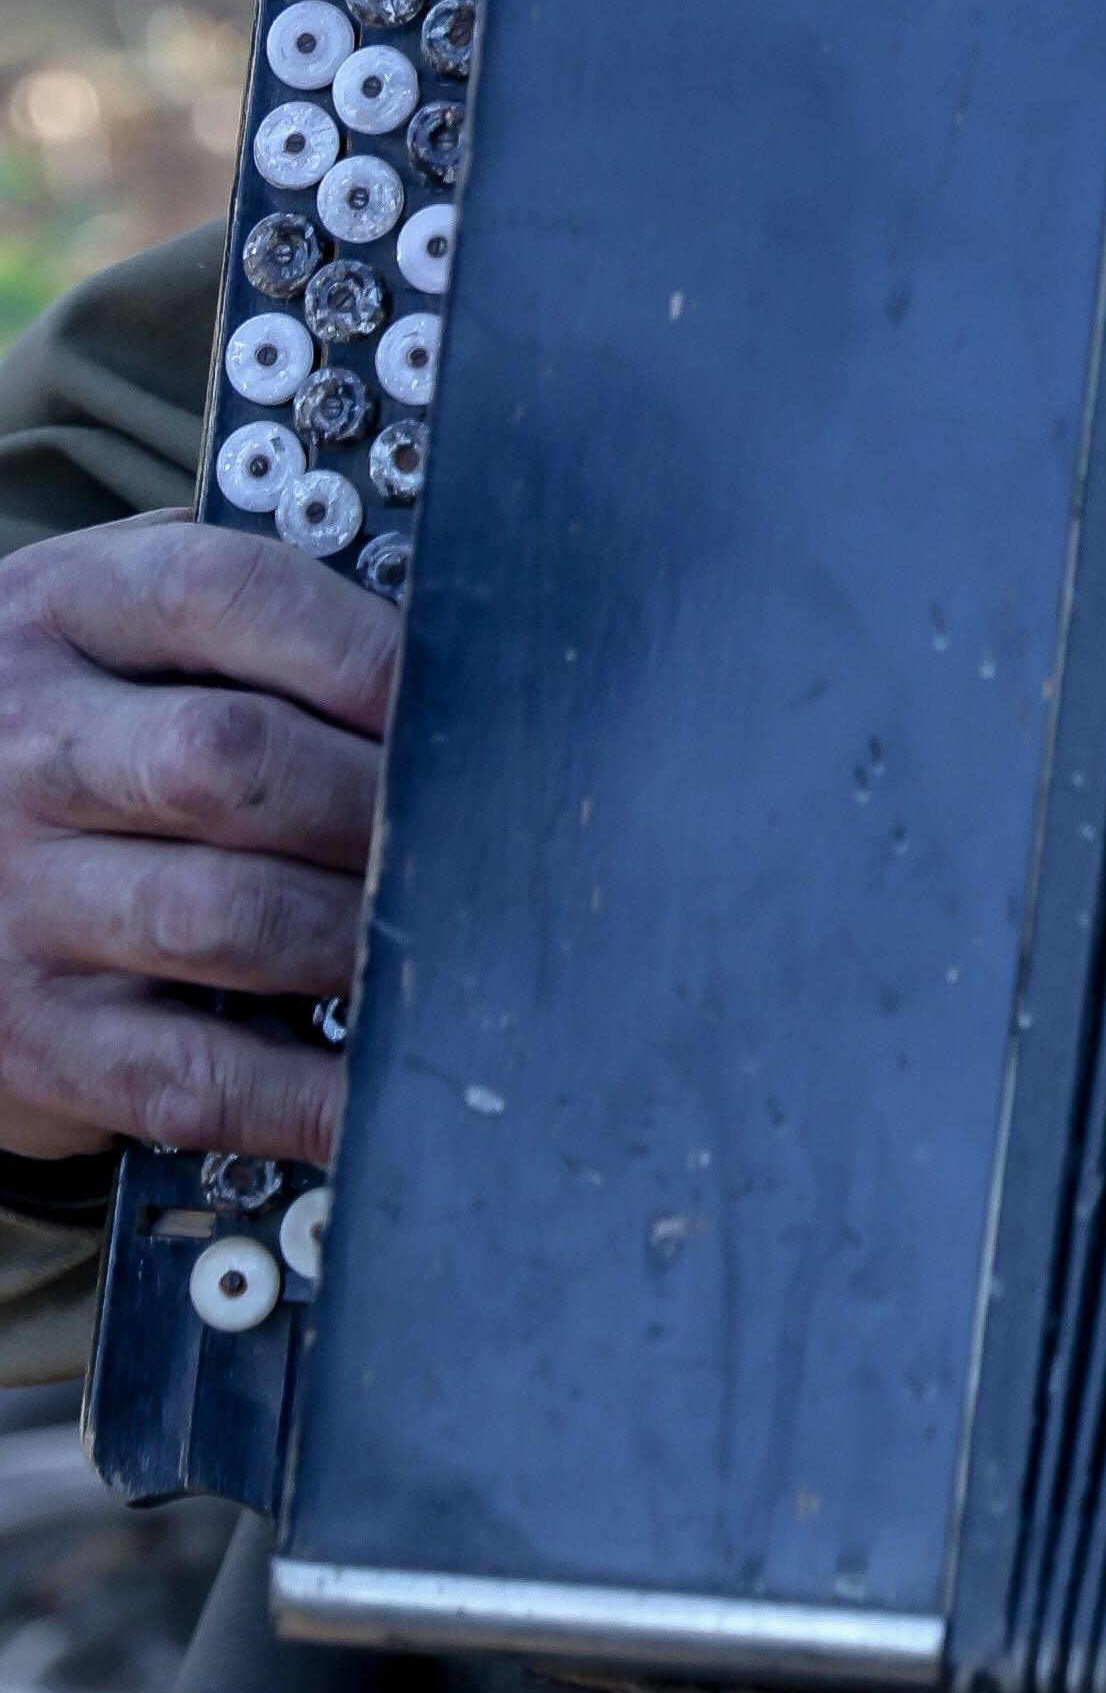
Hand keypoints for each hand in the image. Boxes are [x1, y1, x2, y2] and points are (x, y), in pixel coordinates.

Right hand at [0, 519, 397, 1167]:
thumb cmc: (65, 732)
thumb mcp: (109, 635)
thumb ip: (245, 623)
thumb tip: (449, 658)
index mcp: (64, 617)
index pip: (227, 597)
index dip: (364, 651)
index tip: (460, 700)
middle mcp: (28, 752)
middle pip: (235, 763)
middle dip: (377, 803)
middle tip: (474, 833)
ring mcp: (21, 903)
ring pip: (227, 916)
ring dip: (358, 934)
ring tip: (437, 936)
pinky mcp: (36, 1041)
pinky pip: (195, 1076)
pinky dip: (308, 1094)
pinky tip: (380, 1085)